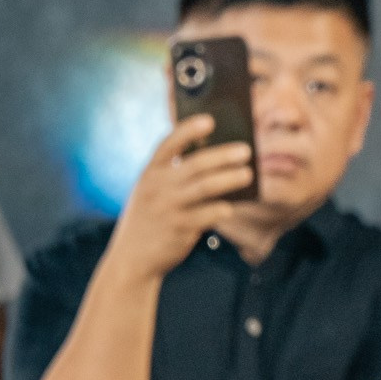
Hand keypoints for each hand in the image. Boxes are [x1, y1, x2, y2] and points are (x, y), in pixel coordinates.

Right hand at [102, 115, 254, 279]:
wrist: (132, 259)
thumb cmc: (149, 219)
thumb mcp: (150, 192)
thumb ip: (172, 176)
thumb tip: (215, 163)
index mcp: (149, 173)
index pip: (169, 144)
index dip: (189, 130)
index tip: (209, 121)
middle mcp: (158, 187)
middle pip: (196, 164)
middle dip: (223, 155)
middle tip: (245, 150)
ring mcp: (170, 208)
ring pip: (207, 187)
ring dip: (230, 179)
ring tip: (248, 174)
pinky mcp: (181, 229)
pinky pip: (209, 214)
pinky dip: (223, 208)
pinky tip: (231, 207)